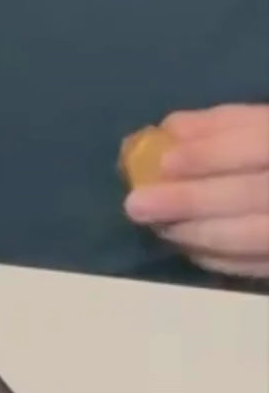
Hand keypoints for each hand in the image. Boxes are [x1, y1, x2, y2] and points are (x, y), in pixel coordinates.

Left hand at [124, 103, 268, 278]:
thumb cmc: (268, 160)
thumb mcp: (268, 129)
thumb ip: (229, 126)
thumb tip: (171, 130)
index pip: (263, 143)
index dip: (214, 154)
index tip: (165, 161)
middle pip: (255, 195)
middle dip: (192, 200)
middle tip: (137, 204)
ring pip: (255, 238)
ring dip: (196, 233)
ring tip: (157, 225)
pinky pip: (257, 267)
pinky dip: (216, 257)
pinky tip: (185, 246)